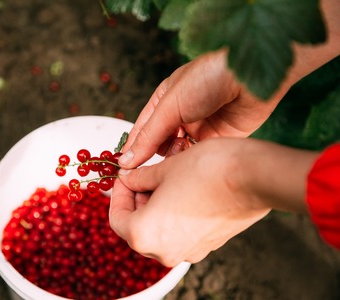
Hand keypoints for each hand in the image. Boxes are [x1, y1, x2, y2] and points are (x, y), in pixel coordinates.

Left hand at [110, 138, 317, 265]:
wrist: (254, 177)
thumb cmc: (208, 171)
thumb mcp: (163, 169)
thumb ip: (138, 178)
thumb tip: (127, 179)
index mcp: (145, 234)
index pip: (117, 218)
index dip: (117, 194)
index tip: (124, 178)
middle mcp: (165, 251)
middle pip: (137, 227)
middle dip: (136, 200)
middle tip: (141, 176)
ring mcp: (188, 251)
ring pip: (158, 230)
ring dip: (154, 206)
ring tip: (163, 178)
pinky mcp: (206, 245)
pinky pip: (179, 232)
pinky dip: (172, 214)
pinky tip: (180, 190)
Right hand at [118, 50, 283, 168]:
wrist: (252, 76)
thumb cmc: (207, 79)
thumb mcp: (170, 106)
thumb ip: (149, 135)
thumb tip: (126, 160)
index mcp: (164, 102)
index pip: (141, 131)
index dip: (132, 150)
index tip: (123, 170)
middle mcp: (180, 116)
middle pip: (158, 145)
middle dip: (154, 154)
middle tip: (150, 166)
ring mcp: (199, 128)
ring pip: (177, 154)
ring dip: (174, 157)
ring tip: (177, 151)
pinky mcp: (218, 139)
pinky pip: (198, 156)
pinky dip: (192, 159)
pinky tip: (192, 156)